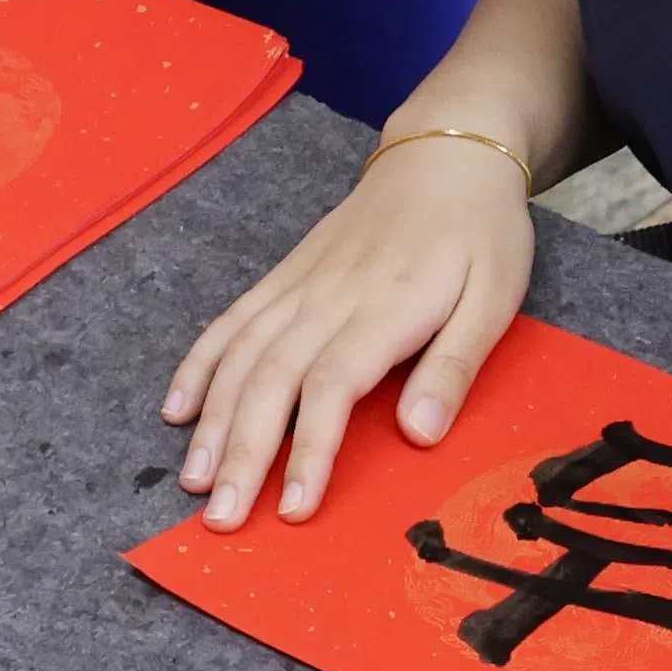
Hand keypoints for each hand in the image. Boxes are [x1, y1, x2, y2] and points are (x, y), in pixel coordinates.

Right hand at [165, 130, 538, 525]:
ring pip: (241, 355)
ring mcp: (300, 284)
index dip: (308, 450)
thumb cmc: (479, 231)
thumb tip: (421, 434)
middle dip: (241, 453)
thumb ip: (455, 365)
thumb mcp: (495, 297)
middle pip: (271, 380)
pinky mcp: (286, 275)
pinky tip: (176, 408)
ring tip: (192, 480)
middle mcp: (329, 297)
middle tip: (221, 517)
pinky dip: (199, 364)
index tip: (294, 508)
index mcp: (385, 308)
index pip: (332, 387)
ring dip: (211, 420)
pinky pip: (231, 320)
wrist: (445, 153)